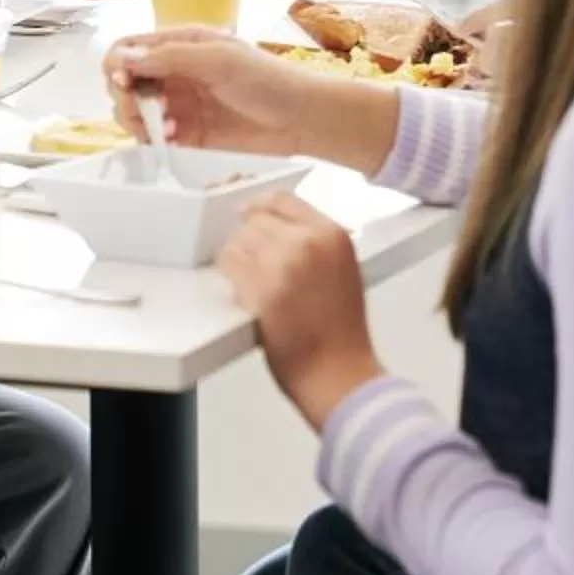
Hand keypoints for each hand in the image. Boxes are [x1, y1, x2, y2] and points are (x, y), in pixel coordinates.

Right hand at [103, 28, 398, 172]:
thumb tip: (125, 59)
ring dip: (139, 120)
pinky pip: (153, 137)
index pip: (128, 49)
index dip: (118, 65)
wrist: (302, 119)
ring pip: (133, 112)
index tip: (126, 83)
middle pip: (123, 82)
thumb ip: (171, 58)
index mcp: (180, 44)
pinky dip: (154, 139)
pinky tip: (174, 137)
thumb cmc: (269, 80)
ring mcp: (179, 104)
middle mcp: (174, 73)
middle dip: (125, 96)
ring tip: (166, 126)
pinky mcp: (188, 135)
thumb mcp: (219, 59)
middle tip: (146, 109)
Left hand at [217, 195, 383, 429]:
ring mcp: (282, 262)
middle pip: (256, 219)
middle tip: (249, 260)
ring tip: (248, 279)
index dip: (261, 207)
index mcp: (333, 235)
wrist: (339, 374)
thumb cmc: (343, 335)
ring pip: (239, 240)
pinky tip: (239, 289)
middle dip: (249, 238)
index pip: (283, 200)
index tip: (249, 215)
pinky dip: (228, 274)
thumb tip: (282, 233)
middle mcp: (308, 242)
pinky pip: (228, 263)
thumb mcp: (345, 272)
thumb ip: (318, 246)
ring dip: (237, 257)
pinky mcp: (259, 287)